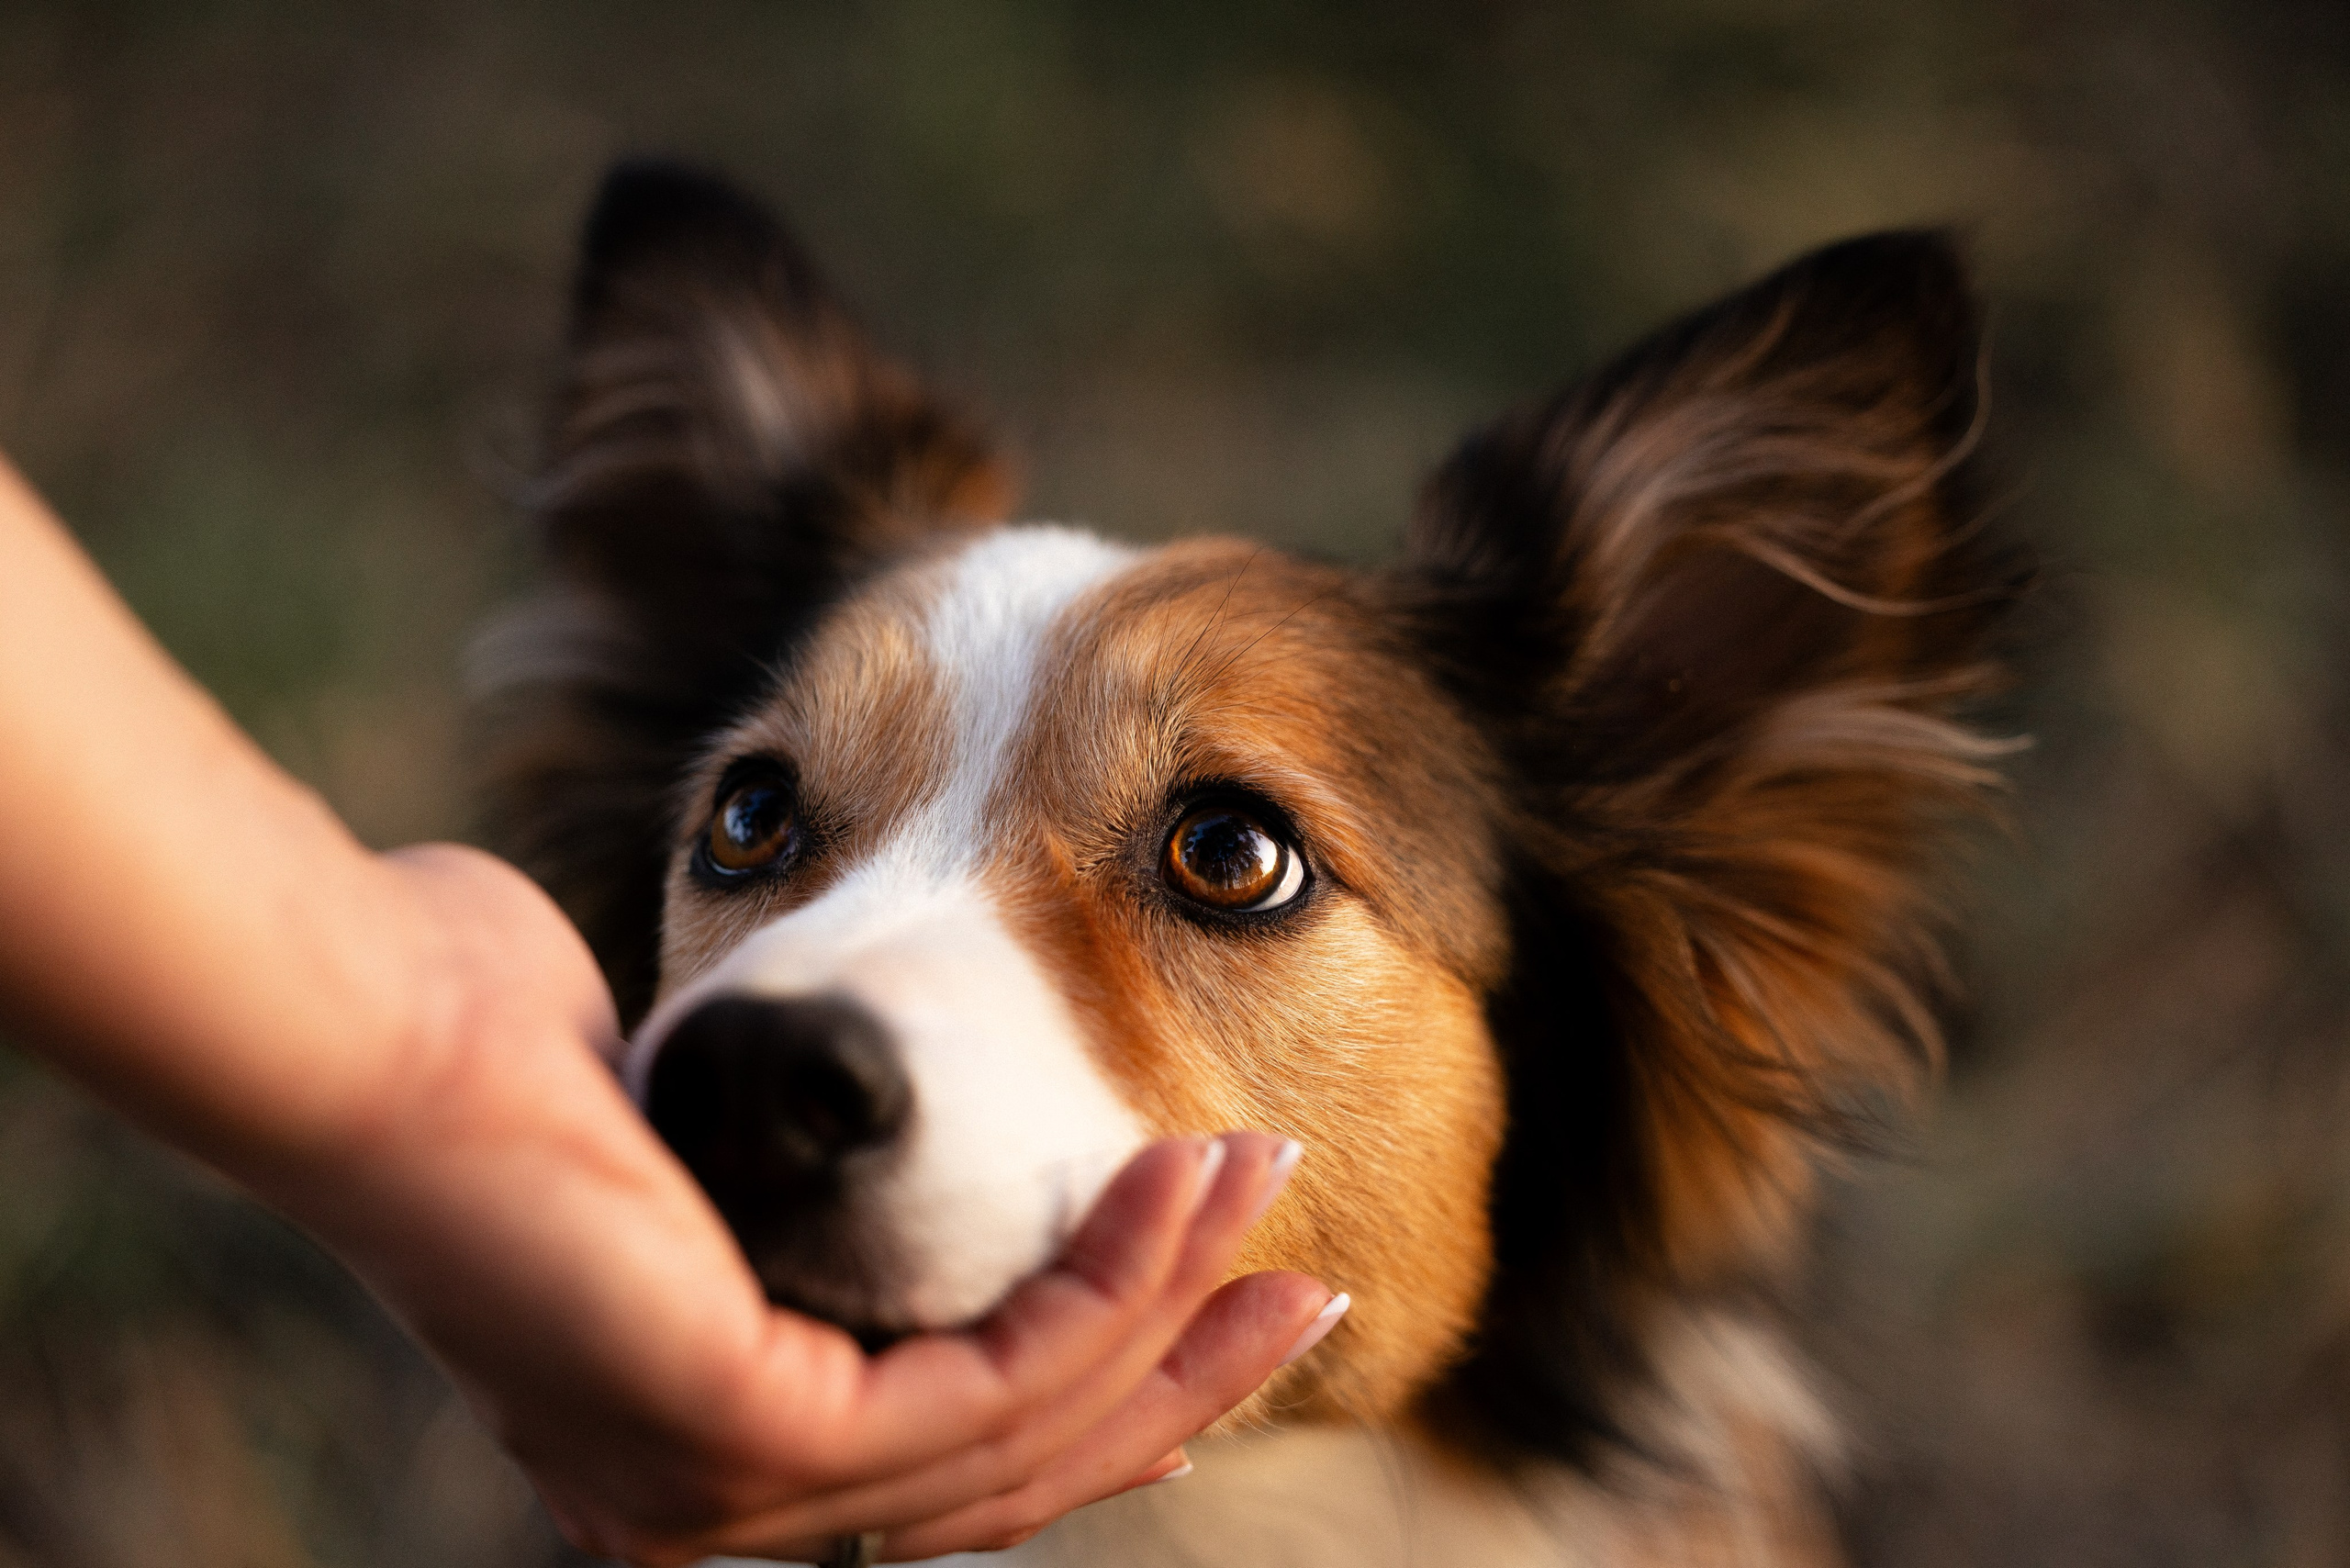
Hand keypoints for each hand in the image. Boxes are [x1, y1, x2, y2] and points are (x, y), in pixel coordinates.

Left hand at [271, 844, 1328, 1564]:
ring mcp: (723, 1495)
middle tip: (1303, 1278)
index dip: (1109, 1372)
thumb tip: (915, 1128)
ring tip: (1259, 1182)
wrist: (364, 1018)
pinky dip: (1101, 1290)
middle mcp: (714, 1504)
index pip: (955, 1454)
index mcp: (705, 1442)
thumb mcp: (713, 1125)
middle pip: (1018, 1476)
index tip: (1223, 1266)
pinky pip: (982, 1389)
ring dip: (1169, 1312)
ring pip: (1023, 1437)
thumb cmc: (505, 1032)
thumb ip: (820, 1173)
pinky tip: (1172, 1179)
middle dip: (1180, 1371)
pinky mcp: (738, 1436)